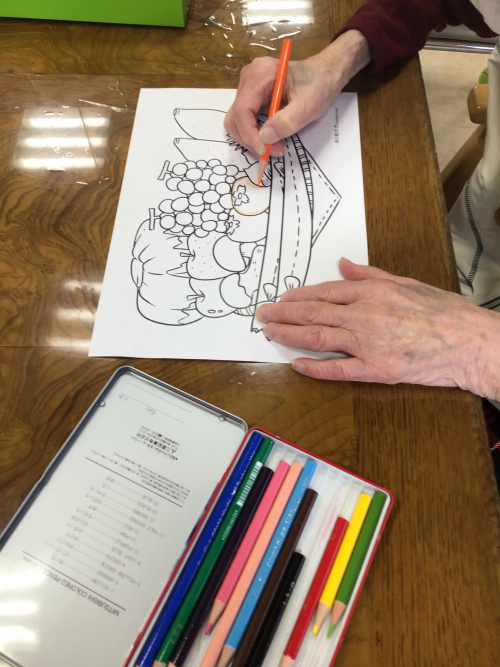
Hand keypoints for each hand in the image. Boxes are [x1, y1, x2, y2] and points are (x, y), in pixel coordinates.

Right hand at [224, 30, 370, 157]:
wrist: (326, 73)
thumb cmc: (320, 83)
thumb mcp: (308, 105)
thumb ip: (286, 122)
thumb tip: (264, 138)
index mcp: (260, 74)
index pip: (242, 110)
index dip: (249, 134)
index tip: (264, 151)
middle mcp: (249, 78)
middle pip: (236, 117)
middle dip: (250, 139)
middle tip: (271, 152)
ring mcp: (249, 87)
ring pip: (238, 121)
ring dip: (252, 139)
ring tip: (274, 146)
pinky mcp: (253, 97)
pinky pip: (246, 120)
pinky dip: (255, 134)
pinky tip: (271, 138)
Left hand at [256, 258, 499, 399]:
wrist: (469, 342)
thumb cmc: (442, 312)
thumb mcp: (406, 282)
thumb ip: (370, 275)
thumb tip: (343, 264)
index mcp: (372, 292)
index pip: (325, 292)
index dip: (298, 296)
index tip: (281, 298)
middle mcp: (365, 315)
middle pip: (314, 312)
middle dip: (283, 313)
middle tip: (262, 314)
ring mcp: (368, 344)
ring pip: (318, 337)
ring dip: (289, 334)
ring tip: (269, 332)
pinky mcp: (376, 370)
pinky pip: (338, 370)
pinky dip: (315, 368)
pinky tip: (296, 365)